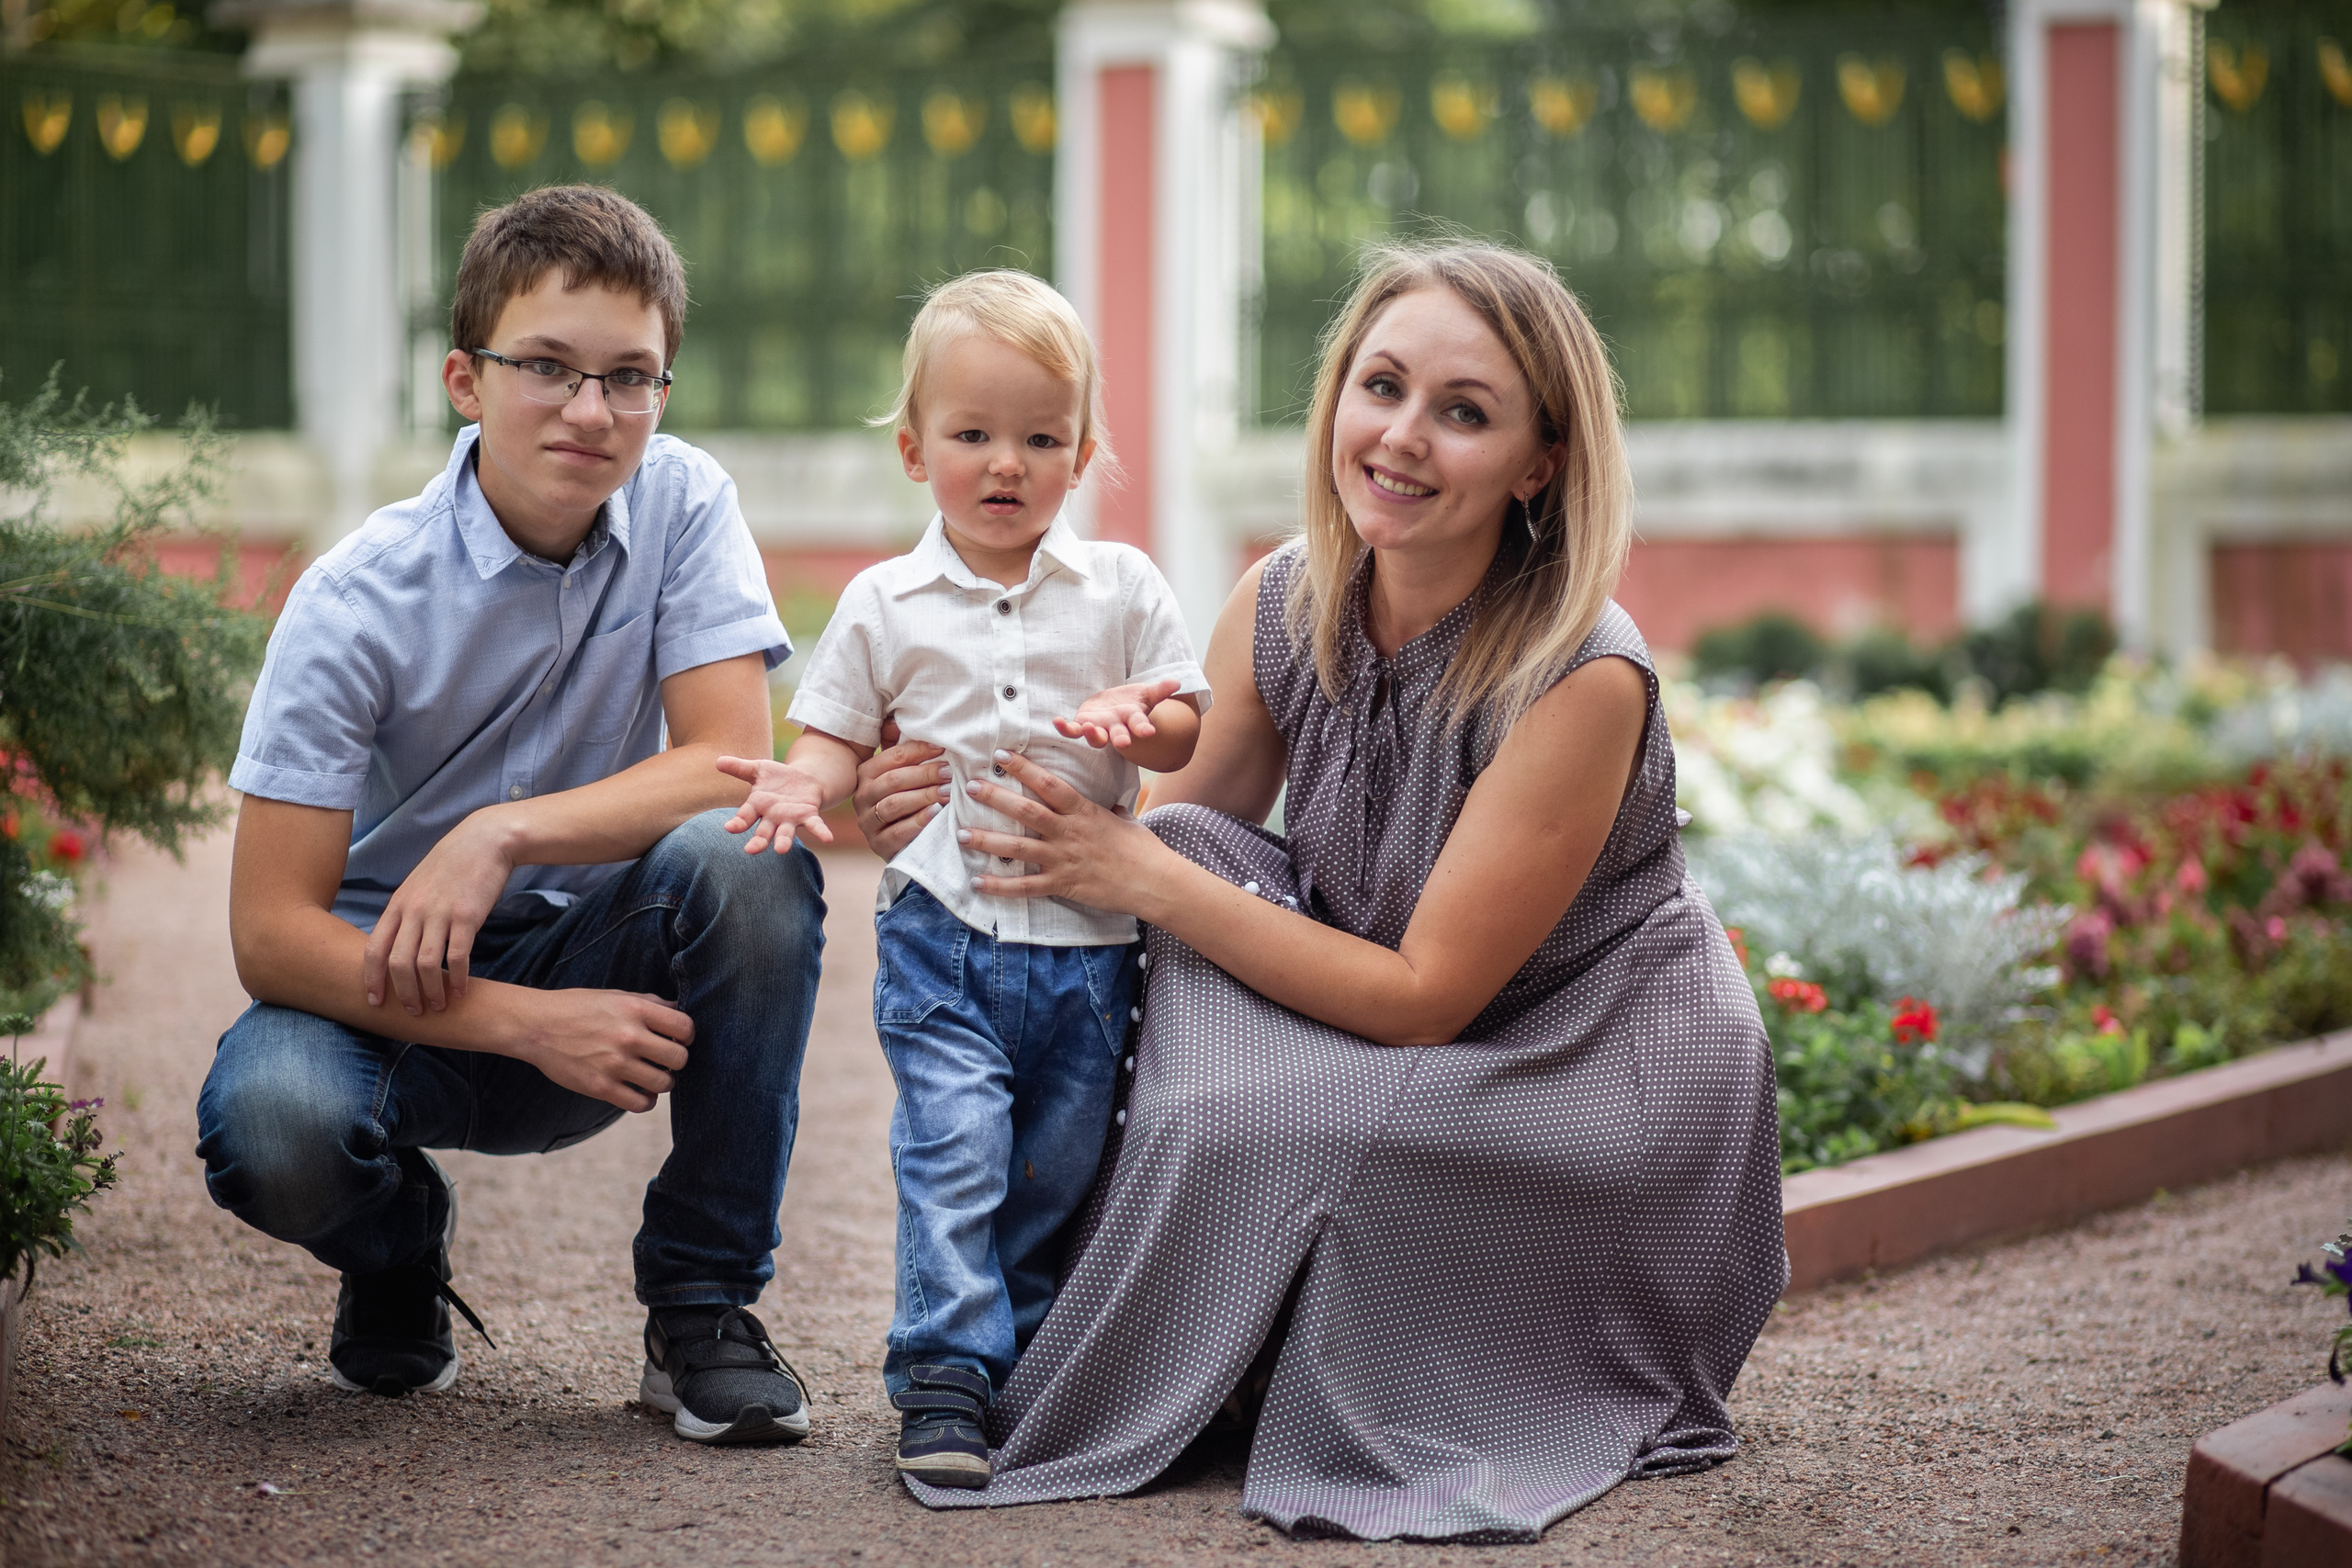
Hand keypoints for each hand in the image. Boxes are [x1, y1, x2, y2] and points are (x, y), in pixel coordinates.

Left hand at [364, 810, 517, 1015]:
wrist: (485, 840)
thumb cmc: (452, 864)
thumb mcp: (417, 885)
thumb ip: (405, 912)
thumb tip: (396, 943)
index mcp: (398, 904)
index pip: (373, 948)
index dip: (371, 979)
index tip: (373, 1001)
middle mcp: (414, 911)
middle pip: (397, 963)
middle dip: (402, 993)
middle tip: (411, 1012)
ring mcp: (440, 913)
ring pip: (426, 964)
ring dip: (430, 991)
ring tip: (437, 1006)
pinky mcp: (467, 916)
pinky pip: (457, 957)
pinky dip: (457, 978)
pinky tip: (461, 991)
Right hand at [516, 988, 693, 1112]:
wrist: (535, 1026)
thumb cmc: (578, 1007)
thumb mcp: (616, 995)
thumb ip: (650, 1003)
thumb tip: (680, 1010)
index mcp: (635, 1009)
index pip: (686, 1027)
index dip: (686, 1035)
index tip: (678, 1038)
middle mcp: (628, 1036)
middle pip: (680, 1058)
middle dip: (677, 1060)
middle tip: (664, 1059)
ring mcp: (614, 1063)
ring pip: (664, 1083)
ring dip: (663, 1082)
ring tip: (652, 1076)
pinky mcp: (600, 1087)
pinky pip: (640, 1104)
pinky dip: (646, 1101)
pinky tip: (641, 1093)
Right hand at [716, 755, 834, 853]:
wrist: (803, 780)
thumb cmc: (776, 778)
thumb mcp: (757, 769)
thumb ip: (739, 767)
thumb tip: (717, 761)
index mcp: (757, 806)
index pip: (745, 817)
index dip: (738, 823)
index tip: (730, 828)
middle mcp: (772, 817)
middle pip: (763, 831)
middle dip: (758, 840)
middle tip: (750, 850)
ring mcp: (791, 818)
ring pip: (785, 833)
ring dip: (783, 841)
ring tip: (780, 850)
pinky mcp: (809, 815)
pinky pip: (815, 825)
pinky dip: (821, 832)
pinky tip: (828, 838)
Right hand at [854, 720, 950, 859]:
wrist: (899, 842)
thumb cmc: (904, 799)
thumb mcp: (900, 773)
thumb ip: (898, 748)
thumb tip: (897, 719)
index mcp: (865, 773)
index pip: (892, 757)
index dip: (919, 750)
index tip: (943, 747)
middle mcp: (862, 796)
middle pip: (893, 780)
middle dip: (924, 774)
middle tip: (949, 771)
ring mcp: (868, 822)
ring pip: (894, 804)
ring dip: (923, 796)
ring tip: (948, 791)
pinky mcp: (878, 845)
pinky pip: (898, 831)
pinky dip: (918, 821)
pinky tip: (936, 813)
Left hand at [957, 749, 1170, 914]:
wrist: (1156, 881)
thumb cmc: (1143, 849)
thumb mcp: (1124, 820)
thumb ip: (1107, 812)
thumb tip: (1106, 806)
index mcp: (1083, 811)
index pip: (1049, 784)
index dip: (1022, 768)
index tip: (999, 755)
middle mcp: (1069, 832)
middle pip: (1026, 811)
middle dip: (995, 797)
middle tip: (970, 786)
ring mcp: (1064, 859)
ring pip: (1018, 848)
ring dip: (987, 840)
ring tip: (961, 834)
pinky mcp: (1063, 885)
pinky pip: (1026, 887)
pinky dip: (1000, 886)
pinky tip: (978, 882)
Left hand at [1053, 678, 1182, 751]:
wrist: (1113, 706)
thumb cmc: (1132, 702)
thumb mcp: (1147, 694)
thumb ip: (1160, 690)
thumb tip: (1177, 683)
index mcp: (1133, 720)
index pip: (1140, 725)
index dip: (1143, 728)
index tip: (1149, 732)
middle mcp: (1116, 727)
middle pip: (1119, 735)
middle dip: (1121, 738)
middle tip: (1123, 743)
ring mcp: (1099, 728)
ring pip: (1096, 737)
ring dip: (1092, 734)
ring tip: (1089, 727)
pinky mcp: (1083, 725)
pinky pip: (1073, 730)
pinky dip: (1064, 728)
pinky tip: (1057, 721)